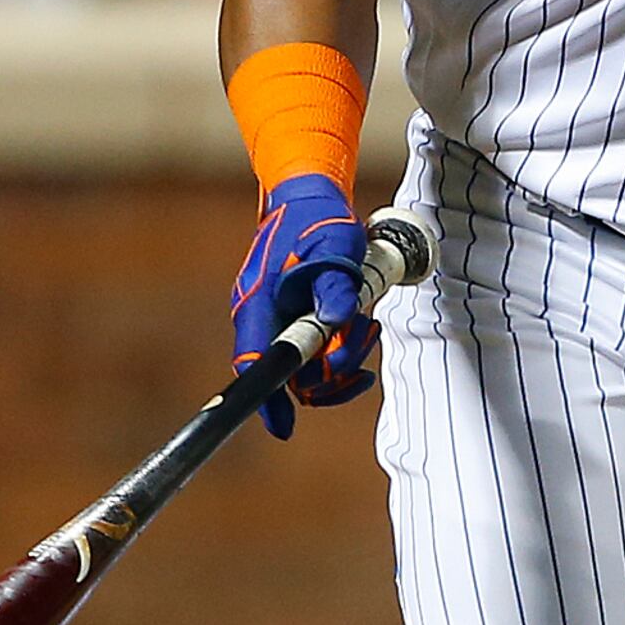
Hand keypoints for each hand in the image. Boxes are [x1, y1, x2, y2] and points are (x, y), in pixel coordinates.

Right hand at [228, 169, 377, 437]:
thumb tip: (337, 322)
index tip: (284, 427)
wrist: (310, 197)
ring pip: (310, 366)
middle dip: (332, 368)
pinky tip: (366, 329)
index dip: (266, 398)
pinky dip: (345, 349)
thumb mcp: (335, 247)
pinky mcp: (297, 318)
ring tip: (369, 326)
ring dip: (345, 358)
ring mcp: (279, 320)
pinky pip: (319, 352)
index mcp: (258, 303)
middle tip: (364, 337)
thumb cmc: (318, 221)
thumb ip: (337, 284)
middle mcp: (263, 317)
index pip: (255, 363)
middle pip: (290, 374)